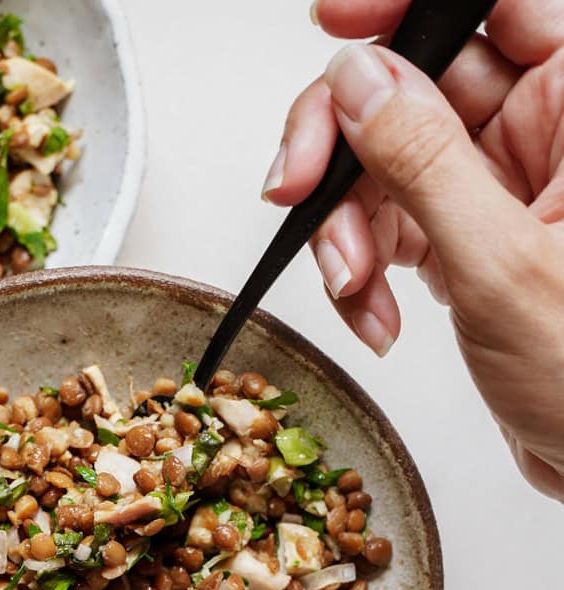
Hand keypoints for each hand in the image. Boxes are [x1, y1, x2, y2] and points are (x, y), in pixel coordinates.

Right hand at [264, 0, 563, 500]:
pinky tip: (375, 314)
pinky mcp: (471, 240)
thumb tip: (359, 82)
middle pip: (415, 82)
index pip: (493, 2)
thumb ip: (425, 162)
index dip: (404, 5)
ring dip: (347, 225)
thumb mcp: (504, 265)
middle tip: (297, 181)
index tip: (337, 20)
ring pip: (388, 160)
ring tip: (351, 284)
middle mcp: (547, 131)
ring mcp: (502, 188)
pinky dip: (364, 269)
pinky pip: (392, 225)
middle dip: (343, 139)